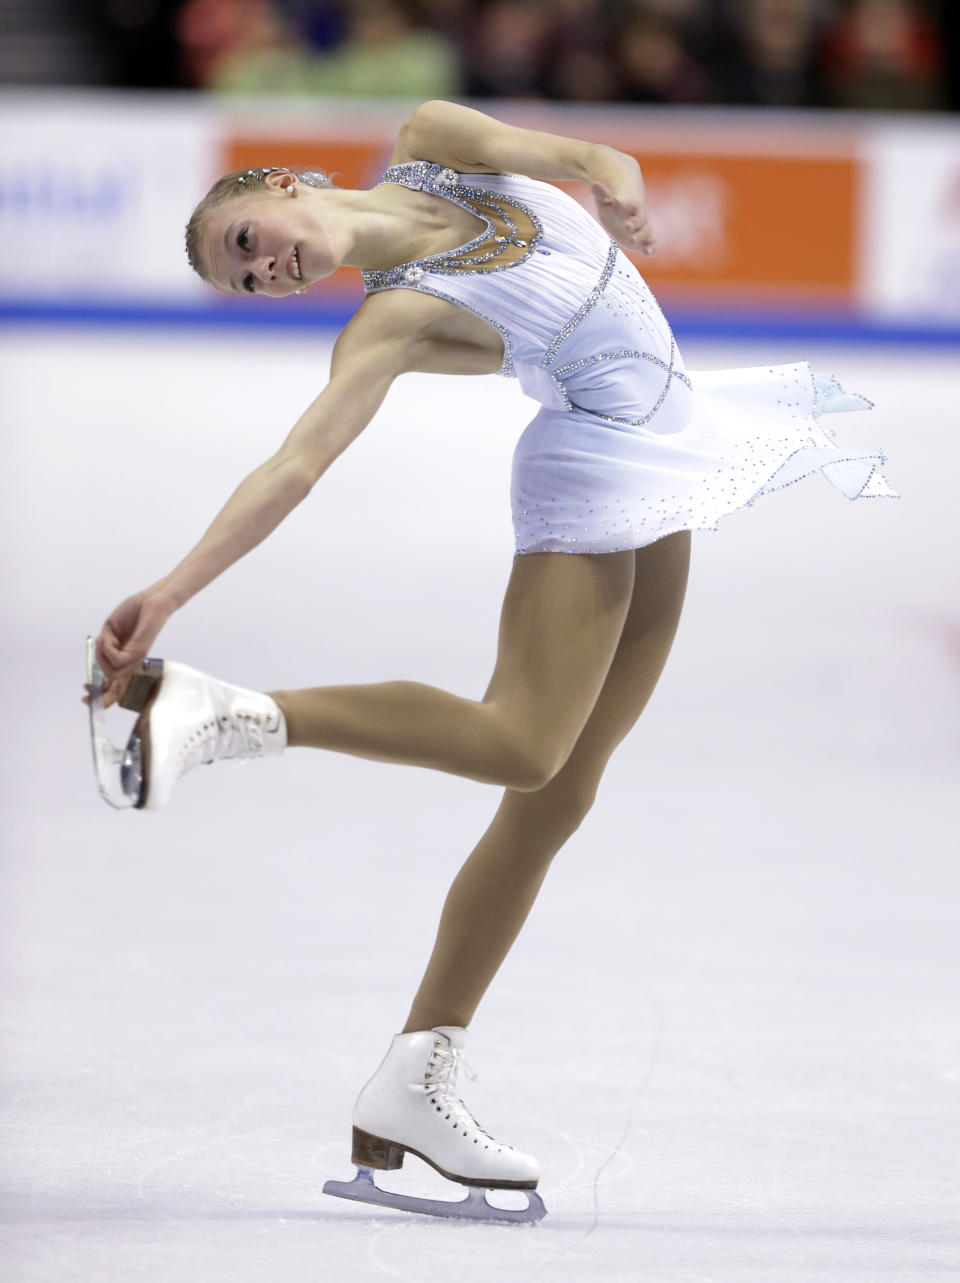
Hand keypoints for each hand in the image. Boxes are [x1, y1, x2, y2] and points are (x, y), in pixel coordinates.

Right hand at [84, 589, 174, 707]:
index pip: (116, 687)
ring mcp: (137, 659)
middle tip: (91, 669)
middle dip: (97, 681)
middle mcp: (132, 662)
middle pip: (113, 684)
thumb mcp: (110, 630)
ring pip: (113, 672)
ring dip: (102, 655)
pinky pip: (117, 659)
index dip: (102, 697)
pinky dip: (108, 648)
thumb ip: (104, 646)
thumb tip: (100, 658)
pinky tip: (112, 637)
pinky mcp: (140, 651)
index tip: (84, 698)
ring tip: (107, 637)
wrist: (150, 601)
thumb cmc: (133, 612)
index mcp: (125, 659)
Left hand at [591, 180, 656, 256]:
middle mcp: (637, 218)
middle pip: (640, 220)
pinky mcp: (642, 241)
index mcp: (630, 207)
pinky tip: (649, 252)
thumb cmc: (611, 208)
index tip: (632, 204)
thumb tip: (594, 184)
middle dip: (634, 223)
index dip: (632, 205)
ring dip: (641, 237)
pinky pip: (650, 244)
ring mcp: (641, 229)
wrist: (619, 215)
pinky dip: (652, 248)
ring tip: (632, 240)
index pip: (633, 205)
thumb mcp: (604, 201)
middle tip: (626, 226)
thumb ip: (602, 193)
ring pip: (646, 232)